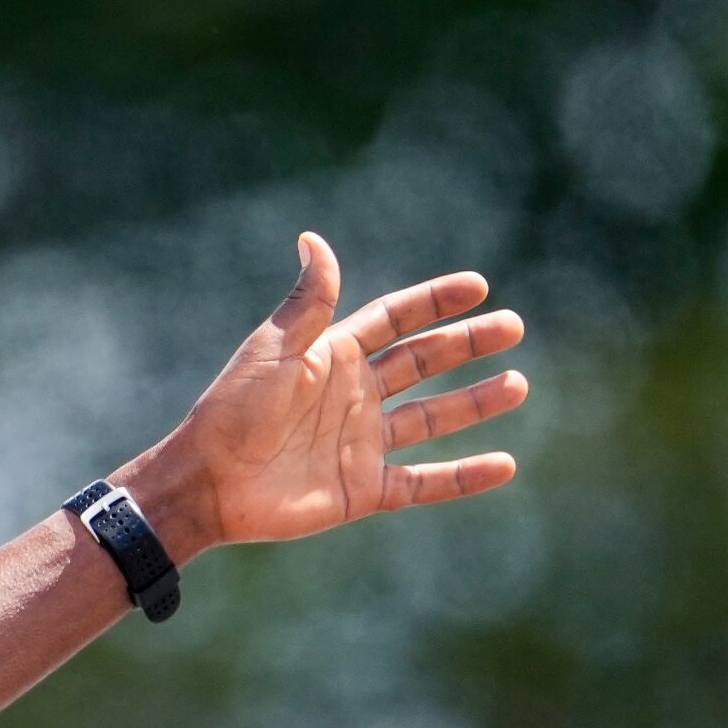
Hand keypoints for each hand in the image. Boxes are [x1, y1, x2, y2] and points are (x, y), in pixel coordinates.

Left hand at [125, 233, 526, 560]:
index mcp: (333, 356)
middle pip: (423, 362)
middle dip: (467, 345)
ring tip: (519, 384)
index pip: (395, 321)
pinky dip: (463, 476)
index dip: (435, 302)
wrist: (208, 483)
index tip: (478, 286)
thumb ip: (308, 300)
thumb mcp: (275, 347)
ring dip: (476, 402)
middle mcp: (353, 396)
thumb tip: (314, 238)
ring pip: (433, 418)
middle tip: (514, 326)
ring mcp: (360, 443)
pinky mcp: (362, 489)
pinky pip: (424, 482)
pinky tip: (506, 465)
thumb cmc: (234, 411)